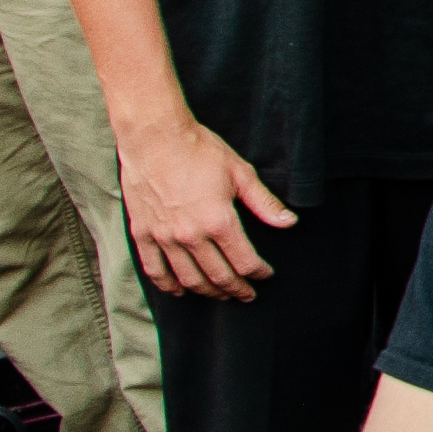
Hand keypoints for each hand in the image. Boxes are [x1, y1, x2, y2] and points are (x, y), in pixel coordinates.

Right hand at [119, 112, 294, 300]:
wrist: (154, 136)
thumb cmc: (199, 150)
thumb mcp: (239, 173)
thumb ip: (264, 203)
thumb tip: (289, 223)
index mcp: (219, 221)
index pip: (245, 262)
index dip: (258, 273)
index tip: (265, 274)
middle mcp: (191, 235)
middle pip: (218, 276)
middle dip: (236, 289)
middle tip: (245, 294)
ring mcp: (164, 237)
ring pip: (188, 279)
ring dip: (207, 292)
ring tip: (220, 295)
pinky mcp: (143, 232)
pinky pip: (154, 269)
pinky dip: (168, 285)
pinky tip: (179, 291)